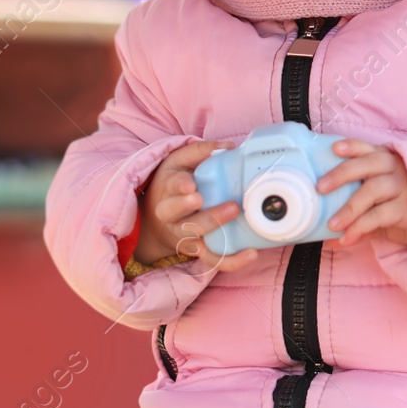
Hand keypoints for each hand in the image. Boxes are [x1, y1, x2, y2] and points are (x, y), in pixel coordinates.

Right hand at [135, 140, 259, 273]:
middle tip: (230, 207)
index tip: (191, 186)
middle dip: (207, 214)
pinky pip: (212, 259)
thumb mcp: (179, 161)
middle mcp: (172, 215)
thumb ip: (200, 151)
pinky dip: (231, 260)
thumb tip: (228, 147)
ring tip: (241, 223)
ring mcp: (184, 235)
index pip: (172, 187)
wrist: (156, 219)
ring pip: (198, 239)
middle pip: (184, 218)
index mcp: (168, 189)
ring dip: (221, 234)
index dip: (181, 188)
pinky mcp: (196, 250)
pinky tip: (251, 253)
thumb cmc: (173, 184)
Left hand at [318, 139, 406, 256]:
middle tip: (321, 188)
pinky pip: (378, 216)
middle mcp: (397, 169)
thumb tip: (327, 234)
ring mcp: (404, 187)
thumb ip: (358, 214)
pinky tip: (347, 238)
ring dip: (348, 208)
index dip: (352, 147)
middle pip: (367, 165)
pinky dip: (359, 227)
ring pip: (371, 190)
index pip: (369, 149)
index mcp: (389, 161)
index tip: (334, 148)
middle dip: (341, 175)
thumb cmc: (405, 211)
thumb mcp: (382, 206)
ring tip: (332, 224)